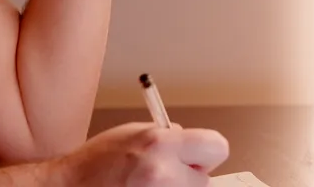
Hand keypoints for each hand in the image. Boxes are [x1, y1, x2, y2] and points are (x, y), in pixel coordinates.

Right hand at [56, 122, 229, 186]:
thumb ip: (168, 135)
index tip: (196, 154)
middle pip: (206, 179)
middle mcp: (163, 174)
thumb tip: (191, 143)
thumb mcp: (134, 132)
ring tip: (148, 185)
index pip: (218, 147)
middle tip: (164, 173)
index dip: (207, 150)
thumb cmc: (95, 163)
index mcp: (161, 145)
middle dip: (189, 174)